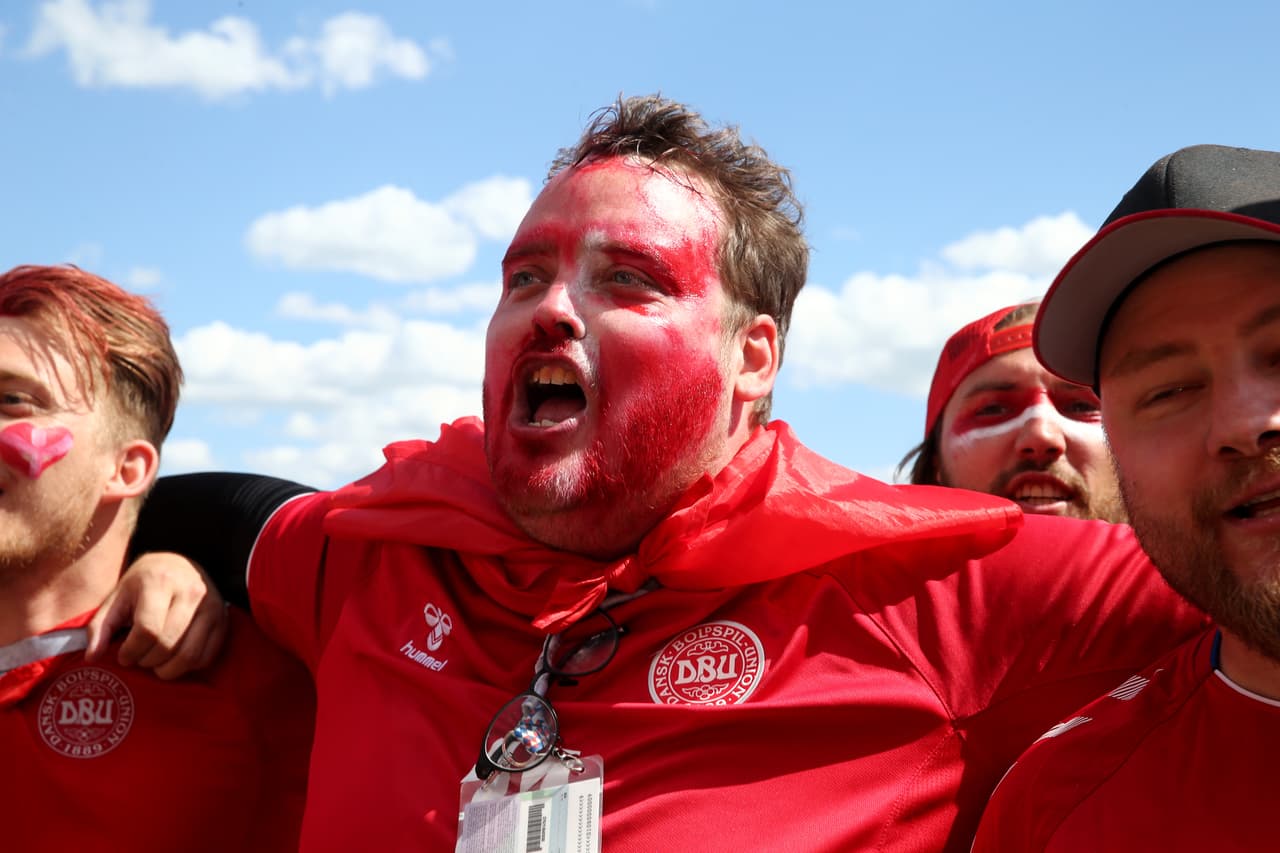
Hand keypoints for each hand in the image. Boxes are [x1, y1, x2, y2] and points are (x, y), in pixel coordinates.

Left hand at [85, 552, 229, 679]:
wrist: (179, 564)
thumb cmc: (143, 583)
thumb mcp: (117, 597)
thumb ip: (101, 626)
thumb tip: (93, 658)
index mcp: (161, 582)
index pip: (148, 630)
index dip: (131, 651)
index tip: (123, 655)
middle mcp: (192, 592)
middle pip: (167, 645)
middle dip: (147, 661)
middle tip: (138, 659)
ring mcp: (212, 606)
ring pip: (189, 655)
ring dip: (167, 669)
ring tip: (155, 663)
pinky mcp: (223, 620)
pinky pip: (206, 656)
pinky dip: (188, 667)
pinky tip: (174, 659)